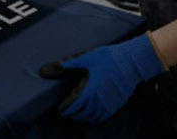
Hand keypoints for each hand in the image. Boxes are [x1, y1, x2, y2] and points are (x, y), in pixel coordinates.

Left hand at [38, 34, 163, 122]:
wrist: (132, 61)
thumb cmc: (108, 59)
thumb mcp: (84, 59)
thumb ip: (63, 67)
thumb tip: (44, 71)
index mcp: (88, 92)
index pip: (70, 108)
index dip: (63, 108)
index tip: (60, 106)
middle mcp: (98, 103)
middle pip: (79, 115)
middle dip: (72, 112)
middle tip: (69, 104)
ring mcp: (108, 106)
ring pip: (91, 118)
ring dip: (83, 115)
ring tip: (80, 105)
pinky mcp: (116, 106)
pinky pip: (102, 117)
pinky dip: (94, 116)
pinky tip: (92, 107)